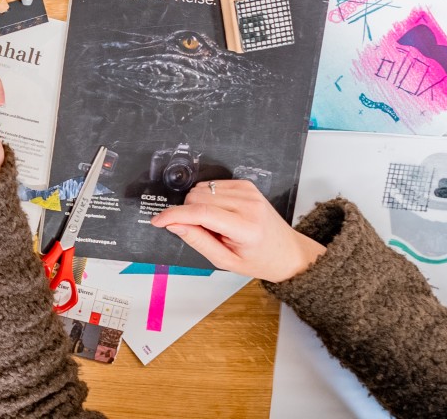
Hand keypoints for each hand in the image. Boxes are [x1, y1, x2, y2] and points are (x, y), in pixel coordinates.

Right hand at [151, 179, 324, 281]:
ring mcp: (248, 192)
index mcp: (246, 228)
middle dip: (188, 214)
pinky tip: (220, 213)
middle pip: (197, 198)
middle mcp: (249, 205)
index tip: (158, 221)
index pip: (202, 213)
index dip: (174, 215)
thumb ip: (198, 241)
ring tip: (215, 225)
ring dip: (198, 206)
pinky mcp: (246, 184)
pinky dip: (207, 199)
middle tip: (203, 232)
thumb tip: (174, 224)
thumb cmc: (259, 260)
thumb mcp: (226, 261)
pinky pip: (211, 185)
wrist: (287, 252)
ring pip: (202, 189)